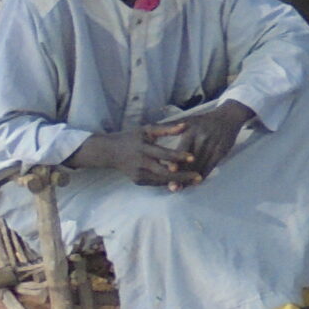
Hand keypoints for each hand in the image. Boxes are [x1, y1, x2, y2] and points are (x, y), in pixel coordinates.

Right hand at [70, 128, 187, 186]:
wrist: (110, 152)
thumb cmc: (131, 137)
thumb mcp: (147, 130)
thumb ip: (166, 129)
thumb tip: (185, 125)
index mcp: (143, 148)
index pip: (163, 153)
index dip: (178, 156)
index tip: (193, 158)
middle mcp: (140, 163)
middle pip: (163, 172)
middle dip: (182, 176)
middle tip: (199, 177)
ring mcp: (138, 174)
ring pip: (161, 180)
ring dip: (178, 181)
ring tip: (195, 181)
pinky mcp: (138, 181)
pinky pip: (157, 183)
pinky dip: (169, 183)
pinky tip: (183, 182)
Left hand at [145, 102, 254, 185]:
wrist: (228, 117)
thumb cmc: (204, 120)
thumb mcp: (187, 120)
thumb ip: (171, 126)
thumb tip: (152, 132)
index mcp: (191, 131)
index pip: (182, 150)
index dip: (176, 162)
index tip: (169, 172)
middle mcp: (202, 139)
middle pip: (190, 161)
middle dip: (181, 175)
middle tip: (172, 187)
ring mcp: (213, 146)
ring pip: (200, 165)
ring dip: (191, 178)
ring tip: (182, 187)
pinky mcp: (221, 151)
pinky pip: (211, 166)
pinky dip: (203, 175)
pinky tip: (196, 182)